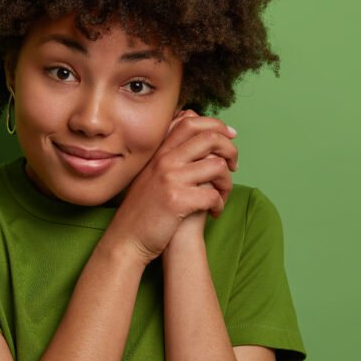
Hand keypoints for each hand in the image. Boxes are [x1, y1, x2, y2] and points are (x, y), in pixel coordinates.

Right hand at [106, 109, 237, 263]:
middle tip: (233, 166)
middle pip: (209, 138)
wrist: (126, 238)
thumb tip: (195, 139)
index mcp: (160, 153)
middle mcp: (164, 161)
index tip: (230, 136)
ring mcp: (170, 179)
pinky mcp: (177, 201)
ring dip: (227, 183)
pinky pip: (213, 195)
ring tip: (221, 197)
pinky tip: (213, 213)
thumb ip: (168, 157)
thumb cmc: (142, 209)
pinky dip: (219, 205)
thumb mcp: (150, 175)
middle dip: (231, 150)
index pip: (191, 122)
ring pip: (217, 167)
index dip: (215, 125)